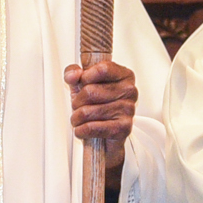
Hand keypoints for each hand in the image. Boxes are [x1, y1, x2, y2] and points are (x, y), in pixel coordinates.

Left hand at [63, 59, 134, 178]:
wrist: (106, 134)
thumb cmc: (97, 105)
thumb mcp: (83, 83)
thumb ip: (74, 73)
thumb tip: (73, 75)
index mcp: (124, 75)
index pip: (103, 69)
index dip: (85, 76)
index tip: (82, 83)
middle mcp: (129, 91)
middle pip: (90, 91)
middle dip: (76, 102)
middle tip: (78, 106)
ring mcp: (128, 110)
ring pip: (87, 111)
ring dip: (76, 118)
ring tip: (79, 119)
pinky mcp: (123, 128)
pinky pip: (91, 128)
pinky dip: (81, 130)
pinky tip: (82, 129)